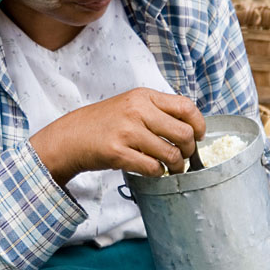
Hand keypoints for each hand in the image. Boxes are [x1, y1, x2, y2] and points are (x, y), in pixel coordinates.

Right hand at [29, 88, 204, 186]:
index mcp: (143, 96)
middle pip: (184, 133)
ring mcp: (127, 132)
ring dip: (177, 166)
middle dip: (190, 150)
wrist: (70, 136)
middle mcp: (137, 111)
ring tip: (172, 167)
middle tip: (185, 156)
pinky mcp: (118, 153)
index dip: (199, 124)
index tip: (199, 135)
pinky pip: (153, 168)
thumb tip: (190, 126)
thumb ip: (157, 111)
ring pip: (171, 154)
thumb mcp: (130, 105)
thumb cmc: (103, 123)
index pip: (186, 106)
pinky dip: (159, 173)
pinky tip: (154, 171)